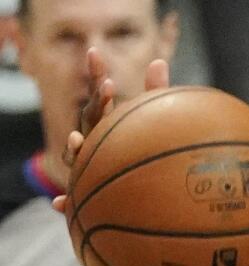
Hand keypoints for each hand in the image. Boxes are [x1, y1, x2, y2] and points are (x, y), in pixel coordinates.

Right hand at [50, 48, 168, 212]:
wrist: (140, 199)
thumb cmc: (142, 153)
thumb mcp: (149, 124)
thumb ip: (154, 93)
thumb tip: (159, 60)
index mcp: (105, 122)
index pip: (99, 95)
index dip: (95, 74)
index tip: (95, 52)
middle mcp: (93, 140)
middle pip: (89, 118)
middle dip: (96, 104)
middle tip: (108, 87)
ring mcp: (87, 163)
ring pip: (76, 156)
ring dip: (75, 148)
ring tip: (78, 140)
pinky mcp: (88, 190)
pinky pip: (75, 196)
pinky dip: (67, 201)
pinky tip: (62, 203)